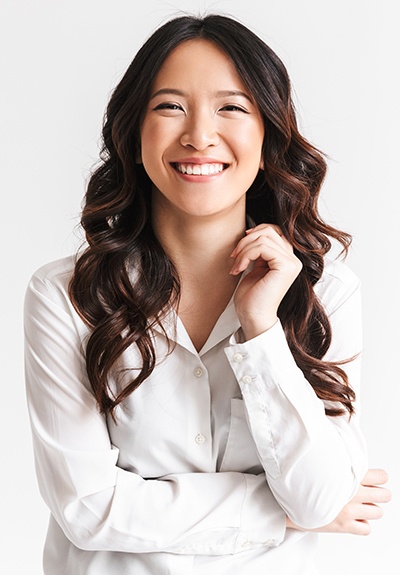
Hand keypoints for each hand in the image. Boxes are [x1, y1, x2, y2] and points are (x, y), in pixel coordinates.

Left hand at [230, 224, 301, 339]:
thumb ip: (259, 251)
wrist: (252, 318)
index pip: (273, 231)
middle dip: (245, 241)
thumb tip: (252, 232)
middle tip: (233, 257)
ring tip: (235, 265)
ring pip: (264, 237)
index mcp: (286, 259)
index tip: (239, 248)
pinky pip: (262, 247)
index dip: (254, 233)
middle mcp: (293, 259)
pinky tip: (239, 269)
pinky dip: (246, 255)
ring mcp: (291, 263)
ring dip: (243, 249)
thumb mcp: (255, 267)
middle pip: (268, 231)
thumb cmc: (251, 298)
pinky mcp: (286, 266)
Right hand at [286, 469, 390, 534]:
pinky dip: (362, 524)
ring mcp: (350, 511)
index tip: (373, 479)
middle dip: (378, 494)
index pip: (382, 476)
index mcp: (349, 475)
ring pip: (378, 512)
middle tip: (368, 493)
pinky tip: (352, 518)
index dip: (379, 478)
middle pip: (385, 495)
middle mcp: (354, 493)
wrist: (288, 498)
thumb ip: (339, 460)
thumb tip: (346, 453)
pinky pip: (366, 529)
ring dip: (369, 509)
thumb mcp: (323, 461)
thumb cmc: (303, 478)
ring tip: (357, 505)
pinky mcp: (344, 526)